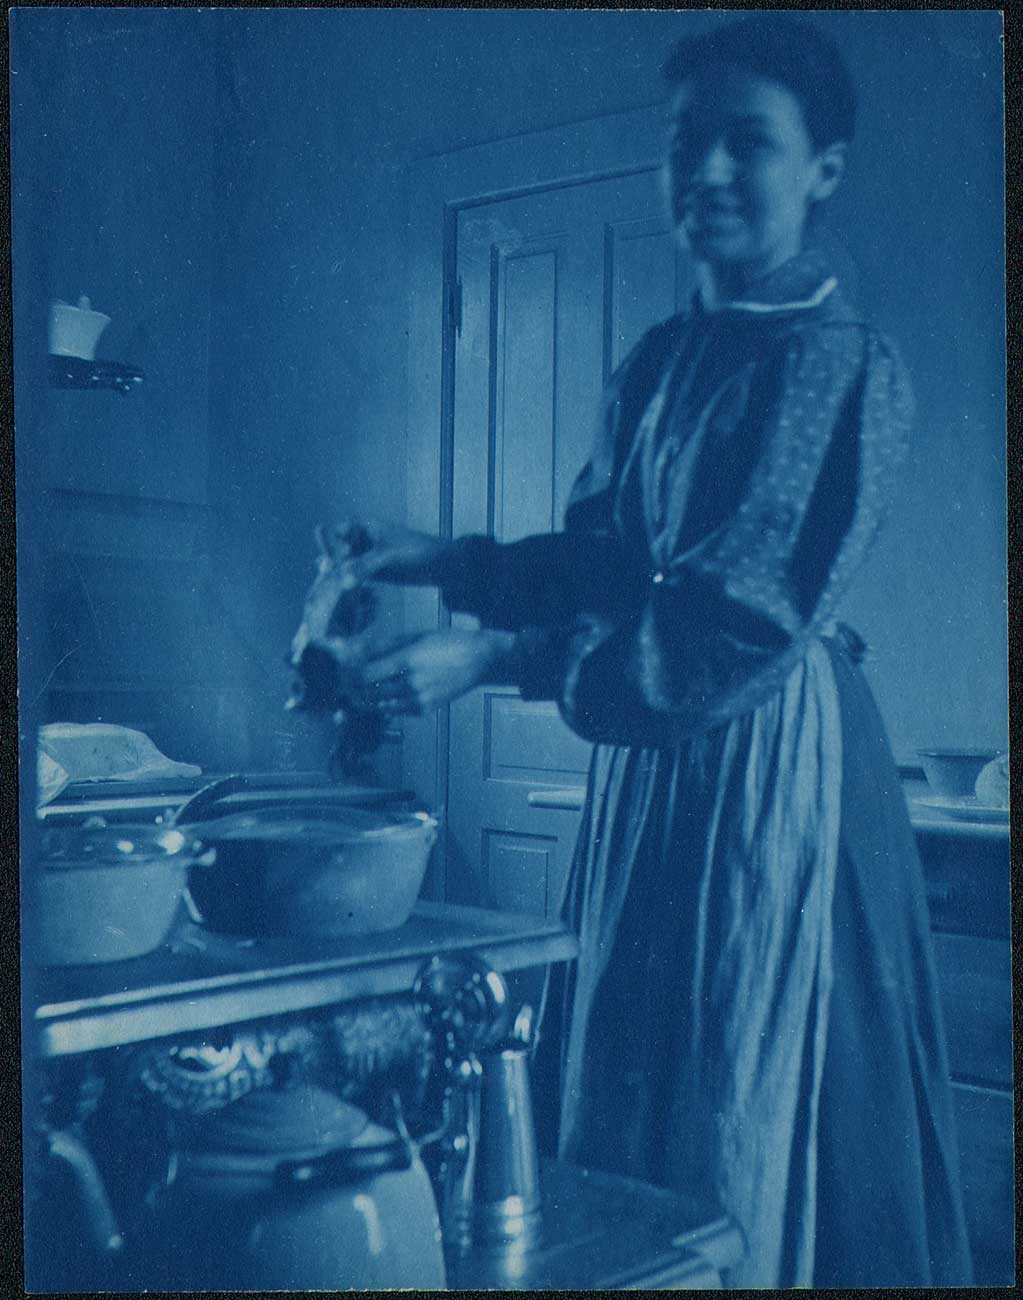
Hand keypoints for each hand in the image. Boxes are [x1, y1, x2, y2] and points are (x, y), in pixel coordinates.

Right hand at [320, 520, 449, 587]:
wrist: (440, 565)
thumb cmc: (416, 552)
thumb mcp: (388, 557)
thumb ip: (364, 567)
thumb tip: (343, 582)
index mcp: (365, 526)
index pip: (338, 532)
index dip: (329, 545)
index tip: (328, 561)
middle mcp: (363, 539)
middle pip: (338, 549)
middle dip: (330, 562)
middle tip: (321, 576)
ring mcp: (367, 556)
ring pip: (346, 564)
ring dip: (337, 574)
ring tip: (325, 588)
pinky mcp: (373, 571)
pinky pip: (355, 576)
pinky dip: (348, 582)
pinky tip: (339, 593)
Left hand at [361, 628, 515, 716]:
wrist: (480, 659)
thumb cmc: (448, 641)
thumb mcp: (417, 635)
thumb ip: (387, 644)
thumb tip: (360, 649)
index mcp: (407, 659)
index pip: (367, 674)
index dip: (352, 675)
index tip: (344, 673)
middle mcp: (412, 681)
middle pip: (372, 692)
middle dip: (356, 690)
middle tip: (346, 685)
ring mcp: (420, 697)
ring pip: (382, 705)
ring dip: (369, 700)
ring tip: (361, 692)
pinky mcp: (427, 708)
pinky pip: (398, 711)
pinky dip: (388, 705)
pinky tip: (385, 697)